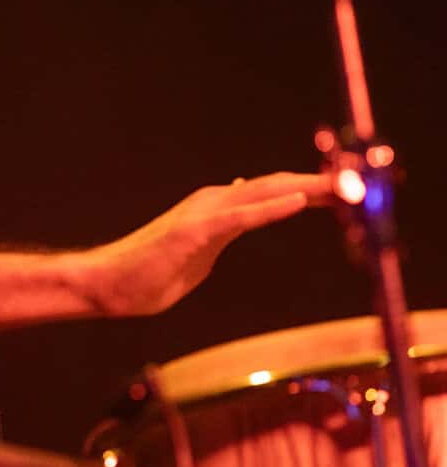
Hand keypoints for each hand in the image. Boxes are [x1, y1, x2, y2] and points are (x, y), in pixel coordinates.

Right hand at [76, 171, 331, 317]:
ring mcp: (204, 215)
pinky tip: (299, 201)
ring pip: (265, 194)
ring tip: (343, 185)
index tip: (344, 191)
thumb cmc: (147, 275)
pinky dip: (273, 208)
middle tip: (359, 182)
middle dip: (319, 184)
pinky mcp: (195, 231)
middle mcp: (213, 203)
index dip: (309, 190)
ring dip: (306, 189)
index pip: (271, 194)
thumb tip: (242, 214)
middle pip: (276, 187)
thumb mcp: (198, 254)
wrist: (108, 284)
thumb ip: (222, 234)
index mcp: (217, 209)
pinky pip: (242, 217)